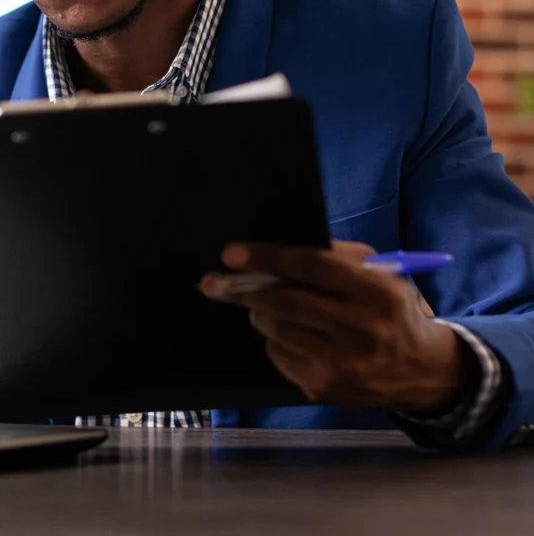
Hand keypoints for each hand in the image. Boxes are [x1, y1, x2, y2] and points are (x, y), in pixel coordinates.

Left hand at [198, 241, 475, 413]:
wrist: (422, 370)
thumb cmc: (390, 307)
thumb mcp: (380, 271)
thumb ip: (335, 255)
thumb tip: (276, 249)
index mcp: (376, 292)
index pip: (312, 267)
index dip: (268, 258)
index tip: (231, 253)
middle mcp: (360, 331)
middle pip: (284, 302)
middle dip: (243, 288)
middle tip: (215, 280)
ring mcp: (341, 365)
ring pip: (275, 329)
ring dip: (261, 312)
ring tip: (271, 305)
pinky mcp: (324, 388)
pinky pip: (278, 355)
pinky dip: (275, 339)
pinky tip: (294, 334)